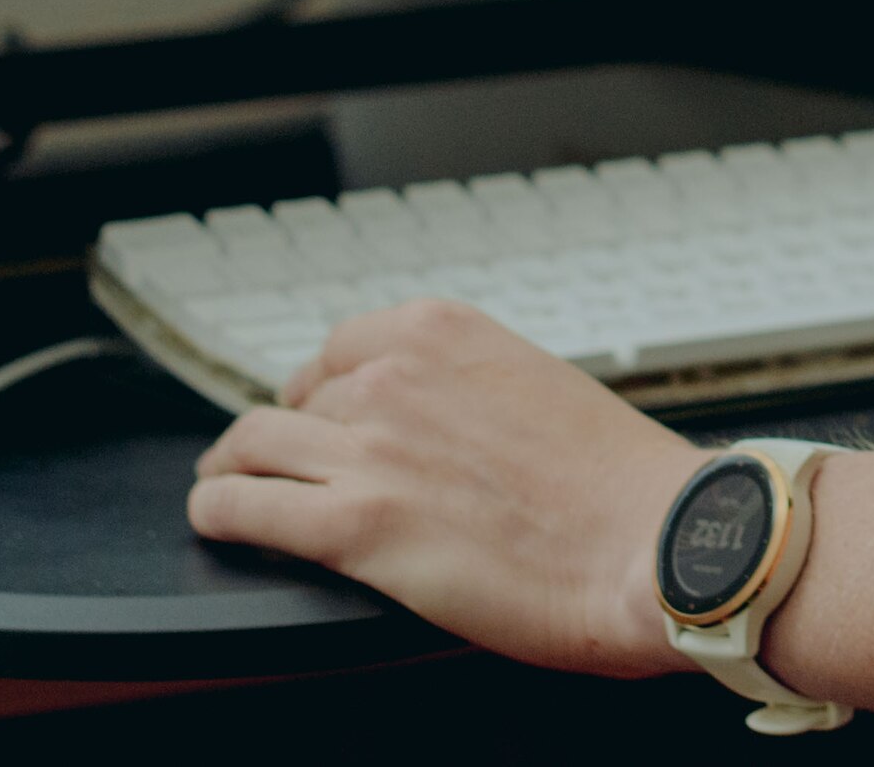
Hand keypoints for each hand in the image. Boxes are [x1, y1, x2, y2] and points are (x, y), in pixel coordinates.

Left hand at [188, 298, 701, 674]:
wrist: (657, 542)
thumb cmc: (621, 485)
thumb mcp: (538, 387)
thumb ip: (471, 391)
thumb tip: (441, 424)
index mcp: (443, 332)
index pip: (338, 347)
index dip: (317, 388)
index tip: (317, 412)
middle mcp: (393, 376)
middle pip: (292, 398)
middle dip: (283, 433)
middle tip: (281, 465)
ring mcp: (367, 448)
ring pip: (248, 446)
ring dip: (231, 470)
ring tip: (226, 489)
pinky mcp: (352, 526)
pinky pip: (242, 509)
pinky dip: (216, 513)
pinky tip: (217, 520)